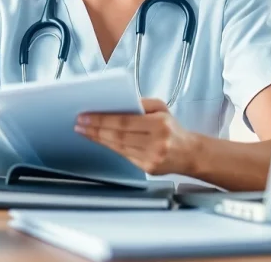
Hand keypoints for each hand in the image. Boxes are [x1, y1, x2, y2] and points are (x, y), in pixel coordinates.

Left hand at [75, 98, 199, 175]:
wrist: (190, 153)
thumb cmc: (173, 128)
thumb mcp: (162, 108)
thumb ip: (142, 103)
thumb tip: (117, 102)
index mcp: (161, 124)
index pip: (125, 121)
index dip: (103, 119)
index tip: (86, 116)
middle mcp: (157, 143)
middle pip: (119, 136)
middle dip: (96, 129)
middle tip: (80, 123)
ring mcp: (152, 158)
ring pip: (119, 147)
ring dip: (98, 139)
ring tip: (84, 131)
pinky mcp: (148, 169)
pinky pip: (124, 156)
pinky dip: (109, 147)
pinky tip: (100, 140)